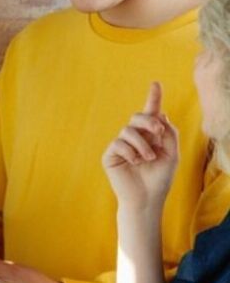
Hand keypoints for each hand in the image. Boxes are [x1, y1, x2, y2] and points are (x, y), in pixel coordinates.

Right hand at [102, 82, 178, 209]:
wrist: (146, 198)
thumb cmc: (159, 179)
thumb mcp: (172, 154)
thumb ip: (169, 133)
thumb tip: (160, 115)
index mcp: (150, 136)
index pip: (151, 113)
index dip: (153, 97)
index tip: (156, 83)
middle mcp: (135, 137)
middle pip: (138, 116)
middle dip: (149, 120)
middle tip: (158, 133)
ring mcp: (121, 145)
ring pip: (128, 130)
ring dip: (142, 144)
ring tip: (148, 158)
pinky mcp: (110, 154)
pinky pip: (118, 143)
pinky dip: (130, 151)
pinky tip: (135, 162)